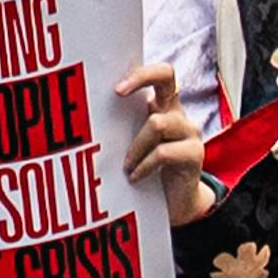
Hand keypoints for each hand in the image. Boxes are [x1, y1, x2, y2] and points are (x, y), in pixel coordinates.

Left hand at [119, 61, 217, 227]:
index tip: (116, 89)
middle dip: (140, 77)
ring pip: (157, 123)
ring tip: (125, 166)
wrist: (177, 204)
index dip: (140, 73)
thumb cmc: (146, 171)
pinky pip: (163, 153)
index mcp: (161, 106)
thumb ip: (121, 128)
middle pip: (166, 75)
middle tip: (117, 93)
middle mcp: (177, 113)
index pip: (159, 74)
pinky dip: (144, 165)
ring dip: (135, 146)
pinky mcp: (195, 154)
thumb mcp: (132, 145)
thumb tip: (82, 119)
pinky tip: (134, 177)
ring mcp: (189, 131)